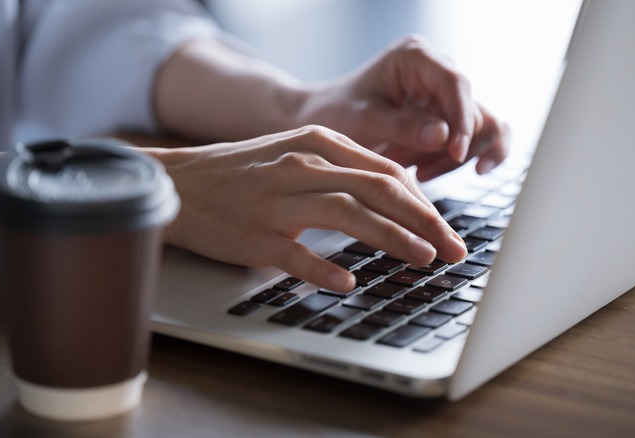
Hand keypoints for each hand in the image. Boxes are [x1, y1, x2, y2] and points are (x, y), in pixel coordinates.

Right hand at [146, 126, 467, 291]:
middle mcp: (302, 166)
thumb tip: (399, 188)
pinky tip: (348, 283)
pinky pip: (295, 254)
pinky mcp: (256, 235)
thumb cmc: (243, 172)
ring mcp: (278, 201)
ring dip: (390, 237)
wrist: (181, 182)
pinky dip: (323, 269)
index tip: (446, 228)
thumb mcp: (297, 151)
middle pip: (377, 190)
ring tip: (422, 257)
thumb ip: (345, 166)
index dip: (424, 203)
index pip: (386, 172)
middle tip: (453, 248)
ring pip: (346, 214)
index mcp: (317, 143)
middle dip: (424, 220)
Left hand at [296, 35, 508, 180]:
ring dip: (454, 158)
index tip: (456, 153)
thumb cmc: (337, 112)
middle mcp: (437, 70)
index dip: (462, 121)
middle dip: (453, 147)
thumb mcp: (364, 120)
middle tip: (420, 171)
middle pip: (474, 109)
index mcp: (415, 57)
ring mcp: (445, 94)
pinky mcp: (448, 115)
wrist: (325, 120)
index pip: (455, 85)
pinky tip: (432, 174)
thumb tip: (444, 136)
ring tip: (418, 173)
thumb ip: (402, 127)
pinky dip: (459, 160)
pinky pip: (474, 139)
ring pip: (481, 127)